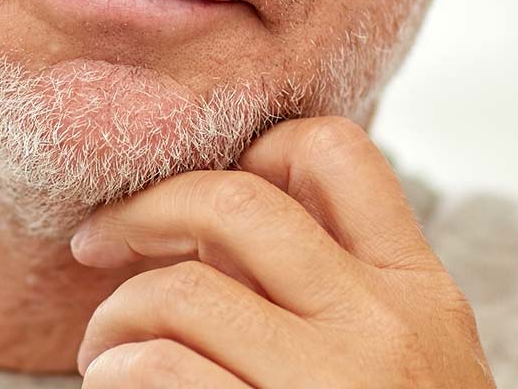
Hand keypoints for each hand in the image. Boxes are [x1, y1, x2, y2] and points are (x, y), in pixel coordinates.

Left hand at [69, 115, 494, 386]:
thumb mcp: (411, 365)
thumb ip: (340, 294)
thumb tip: (218, 222)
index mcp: (421, 293)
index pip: (335, 151)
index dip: (249, 151)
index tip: (197, 200)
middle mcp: (383, 326)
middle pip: (233, 202)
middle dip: (143, 210)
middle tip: (96, 243)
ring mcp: (328, 386)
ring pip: (178, 293)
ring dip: (114, 320)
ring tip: (106, 356)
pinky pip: (159, 374)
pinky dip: (118, 376)